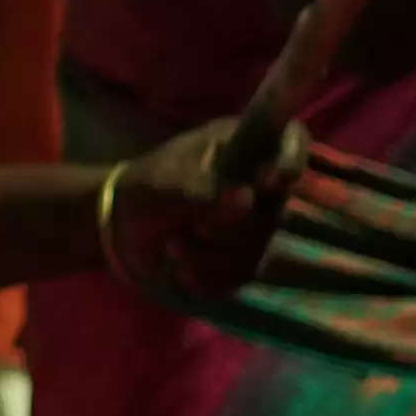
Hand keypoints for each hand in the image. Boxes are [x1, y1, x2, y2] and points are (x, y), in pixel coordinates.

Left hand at [118, 117, 302, 292]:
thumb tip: (248, 198)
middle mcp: (257, 183)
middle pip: (276, 210)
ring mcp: (255, 222)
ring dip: (208, 256)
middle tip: (194, 226)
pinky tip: (181, 266)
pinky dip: (206, 276)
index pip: (292, 139)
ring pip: (256, 249)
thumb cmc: (144, 188)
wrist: (121, 230)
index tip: (270, 180)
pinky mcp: (244, 257)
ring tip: (174, 244)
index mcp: (240, 146)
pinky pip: (241, 275)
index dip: (293, 156)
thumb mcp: (163, 182)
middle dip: (228, 227)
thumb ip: (202, 188)